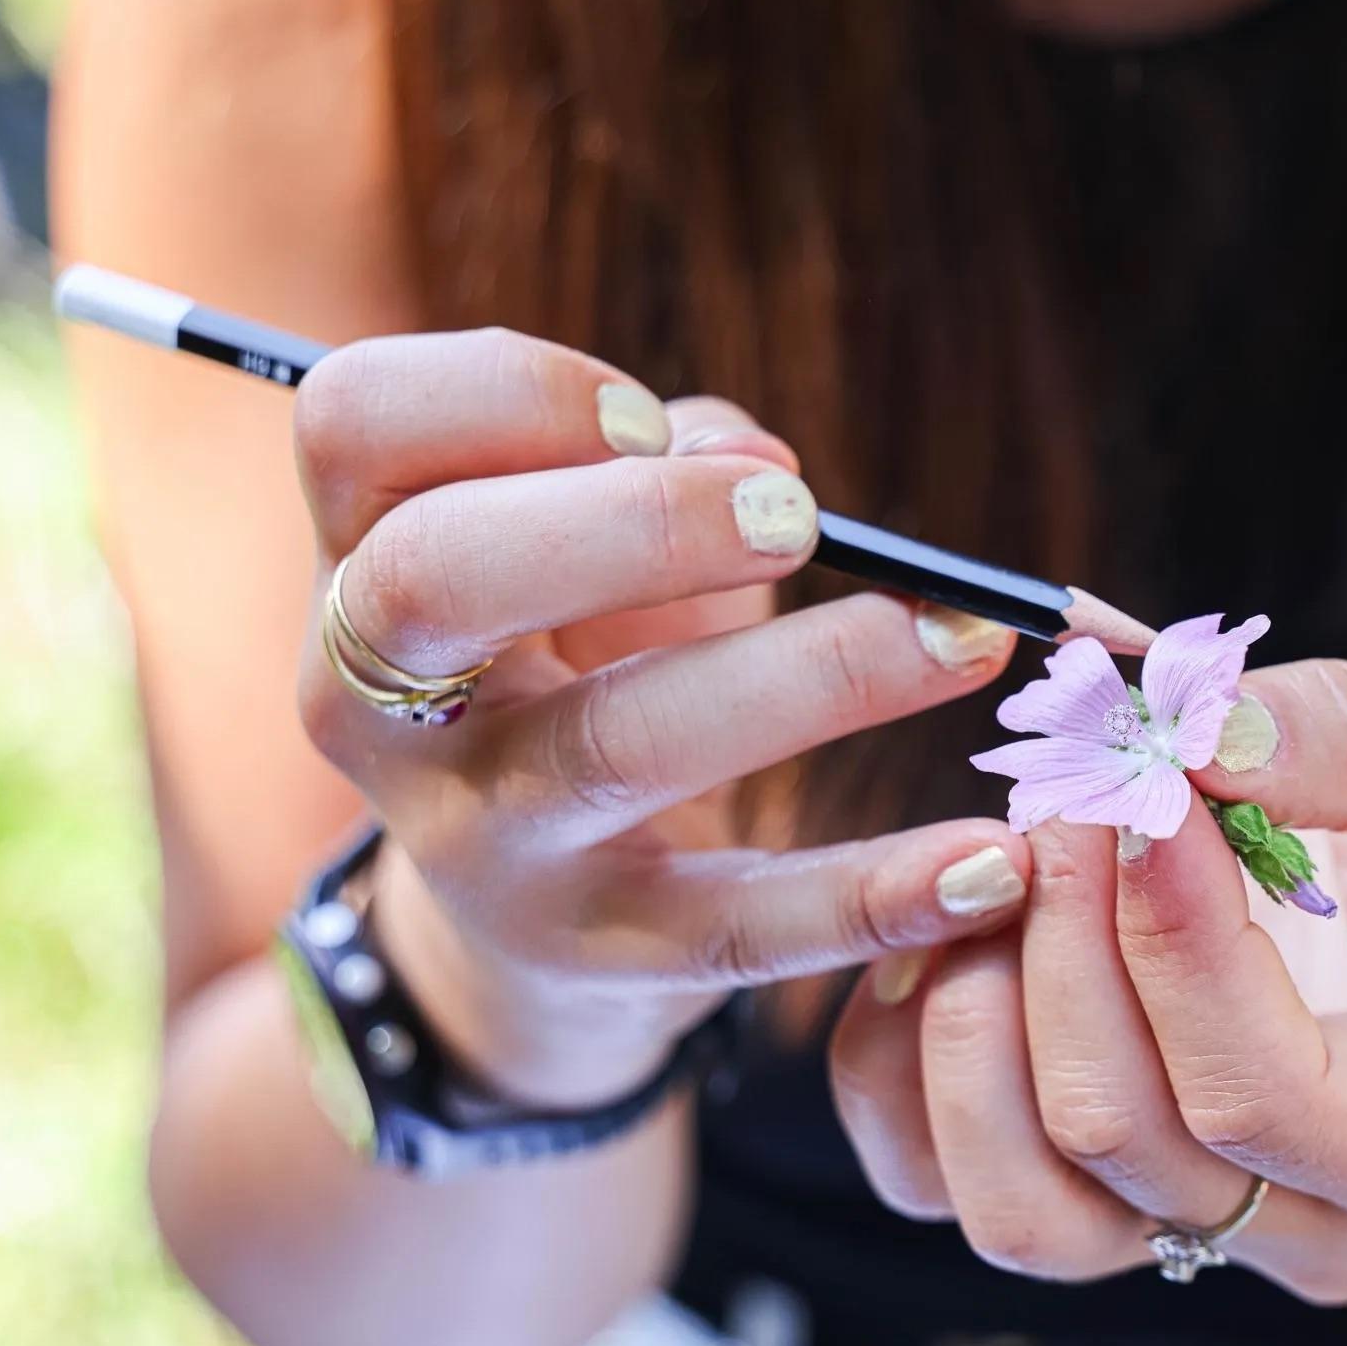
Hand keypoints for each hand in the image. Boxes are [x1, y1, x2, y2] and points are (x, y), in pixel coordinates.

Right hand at [289, 329, 1035, 1106]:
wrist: (527, 914)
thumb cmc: (573, 660)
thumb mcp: (580, 551)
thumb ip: (660, 469)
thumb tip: (762, 463)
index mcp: (362, 560)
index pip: (357, 426)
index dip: (505, 394)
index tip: (645, 415)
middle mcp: (380, 703)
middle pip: (440, 574)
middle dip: (634, 522)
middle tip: (799, 517)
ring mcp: (478, 840)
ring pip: (616, 744)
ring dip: (810, 675)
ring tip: (964, 638)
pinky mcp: (593, 951)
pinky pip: (737, 925)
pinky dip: (874, 895)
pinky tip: (988, 860)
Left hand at [829, 661, 1346, 1302]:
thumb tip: (1197, 730)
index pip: (1258, 1094)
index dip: (1170, 937)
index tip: (1138, 780)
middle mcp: (1315, 1231)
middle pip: (1116, 1135)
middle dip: (1062, 938)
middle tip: (1066, 781)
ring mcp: (1193, 1237)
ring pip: (1011, 1204)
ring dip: (970, 1010)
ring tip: (1012, 858)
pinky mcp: (1092, 1201)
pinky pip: (936, 1177)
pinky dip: (908, 1050)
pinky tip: (958, 918)